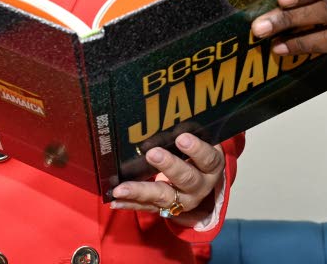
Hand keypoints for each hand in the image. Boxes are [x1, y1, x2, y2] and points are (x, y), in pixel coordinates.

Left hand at [109, 132, 225, 226]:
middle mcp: (200, 186)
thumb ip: (187, 132)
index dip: (196, 149)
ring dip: (141, 191)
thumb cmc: (197, 155)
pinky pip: (147, 207)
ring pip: (164, 197)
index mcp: (211, 167)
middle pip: (187, 179)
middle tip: (152, 154)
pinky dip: (130, 204)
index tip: (181, 138)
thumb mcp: (201, 142)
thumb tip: (162, 117)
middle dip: (169, 166)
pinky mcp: (167, 209)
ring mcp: (183, 201)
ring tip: (121, 188)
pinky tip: (115, 201)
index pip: (207, 159)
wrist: (202, 182)